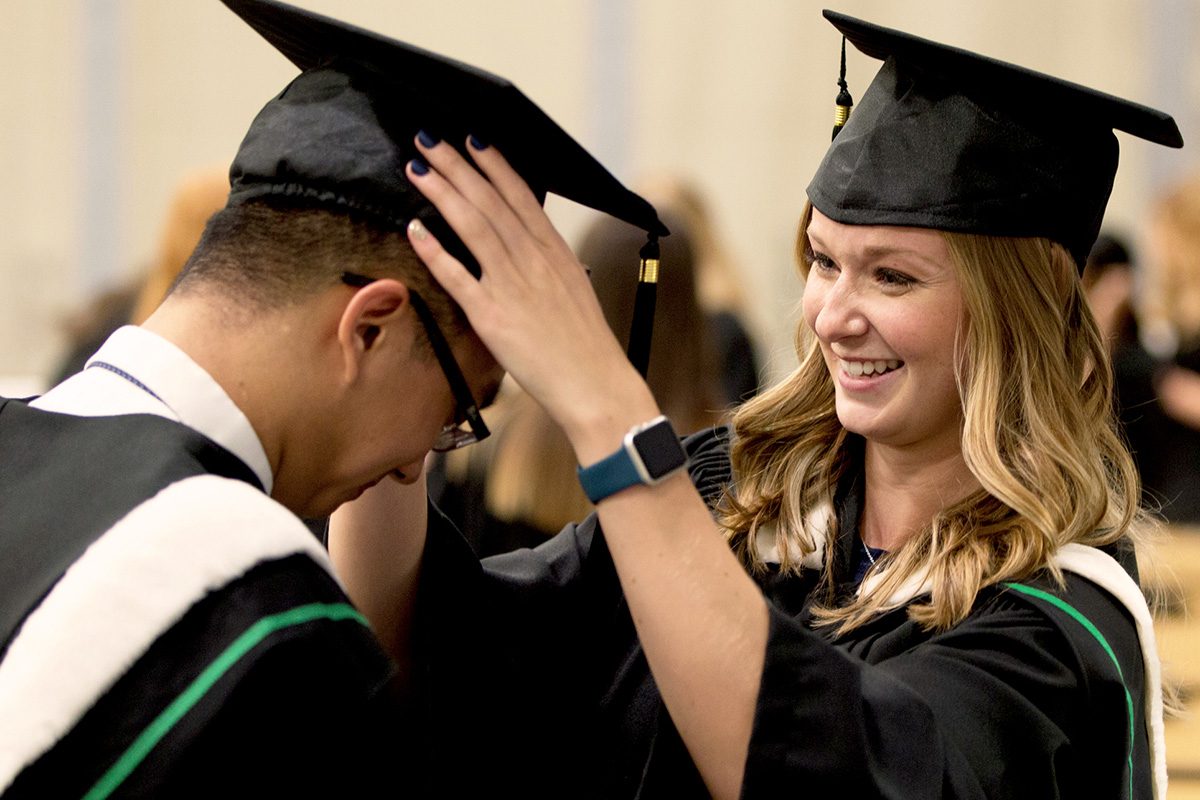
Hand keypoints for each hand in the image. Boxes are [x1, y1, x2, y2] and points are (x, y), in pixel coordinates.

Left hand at [405, 136, 658, 459]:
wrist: (595, 384)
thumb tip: (529, 248)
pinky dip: (435, 249)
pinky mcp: (493, 317)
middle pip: (490, 202)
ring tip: (418, 168)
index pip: (521, 197)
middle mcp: (534, 261)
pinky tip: (414, 228)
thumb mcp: (575, 290)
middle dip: (457, 167)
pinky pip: (458, 276)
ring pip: (473, 227)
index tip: (473, 141)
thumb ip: (550, 265)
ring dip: (442, 193)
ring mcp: (513, 286)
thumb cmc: (586, 345)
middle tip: (429, 139)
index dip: (494, 166)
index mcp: (557, 252)